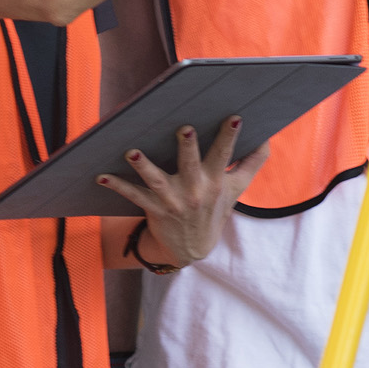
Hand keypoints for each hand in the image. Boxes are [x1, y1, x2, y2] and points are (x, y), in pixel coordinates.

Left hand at [94, 115, 268, 265]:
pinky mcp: (153, 209)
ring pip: (156, 181)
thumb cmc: (214, 211)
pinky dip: (116, 185)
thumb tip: (268, 138)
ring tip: (132, 151)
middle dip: (188, 148)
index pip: (225, 155)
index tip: (234, 118)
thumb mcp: (237, 190)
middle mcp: (195, 191)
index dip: (230, 137)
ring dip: (143, 166)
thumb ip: (252, 163)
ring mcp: (173, 201)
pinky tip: (100, 175)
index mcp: (215, 182)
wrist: (193, 249)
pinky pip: (132, 195)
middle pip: (192, 165)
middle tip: (185, 129)